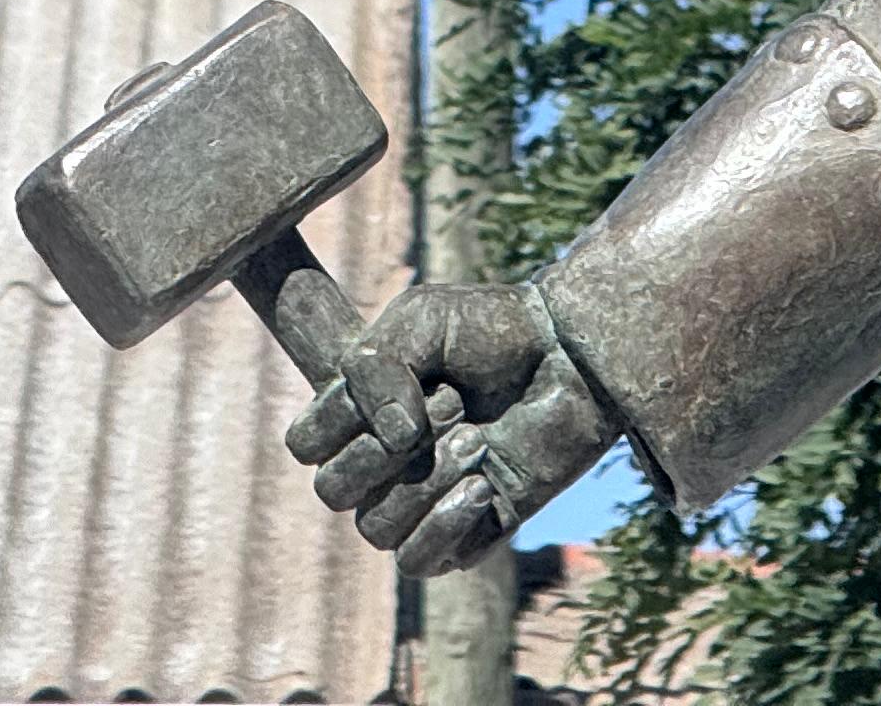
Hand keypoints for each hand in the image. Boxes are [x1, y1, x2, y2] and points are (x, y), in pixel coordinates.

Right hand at [284, 280, 621, 578]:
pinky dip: (444, 527)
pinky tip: (483, 488)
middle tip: (453, 404)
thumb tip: (391, 436)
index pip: (306, 444)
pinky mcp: (464, 532)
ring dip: (428, 480)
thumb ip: (376, 362)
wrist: (574, 357)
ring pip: (376, 527)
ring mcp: (421, 499)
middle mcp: (384, 461)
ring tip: (479, 438)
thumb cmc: (497, 330)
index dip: (336, 422)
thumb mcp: (424, 317)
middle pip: (333, 490)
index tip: (396, 383)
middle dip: (388, 449)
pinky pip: (418, 562)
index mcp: (363, 411)